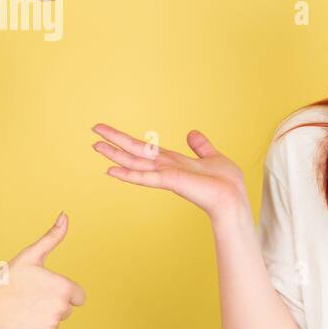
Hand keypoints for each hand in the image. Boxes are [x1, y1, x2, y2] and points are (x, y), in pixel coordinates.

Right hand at [0, 213, 86, 328]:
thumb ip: (53, 237)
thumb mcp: (32, 255)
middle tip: (30, 299)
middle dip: (52, 305)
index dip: (62, 293)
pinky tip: (21, 321)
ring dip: (43, 317)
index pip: (78, 297)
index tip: (44, 290)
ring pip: (55, 322)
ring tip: (24, 309)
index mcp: (65, 288)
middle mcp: (62, 308)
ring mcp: (52, 325)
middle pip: (66, 310)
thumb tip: (65, 215)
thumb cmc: (9, 278)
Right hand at [92, 124, 248, 218]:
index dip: (127, 140)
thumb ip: (200, 146)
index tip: (110, 132)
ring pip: (136, 162)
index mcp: (173, 161)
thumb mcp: (213, 156)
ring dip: (116, 154)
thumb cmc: (226, 182)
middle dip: (115, 141)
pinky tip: (111, 171)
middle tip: (94, 130)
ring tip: (96, 145)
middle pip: (136, 152)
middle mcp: (166, 168)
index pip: (146, 149)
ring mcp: (166, 175)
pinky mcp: (171, 181)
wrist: (233, 197)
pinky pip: (146, 177)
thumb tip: (192, 133)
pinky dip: (128, 174)